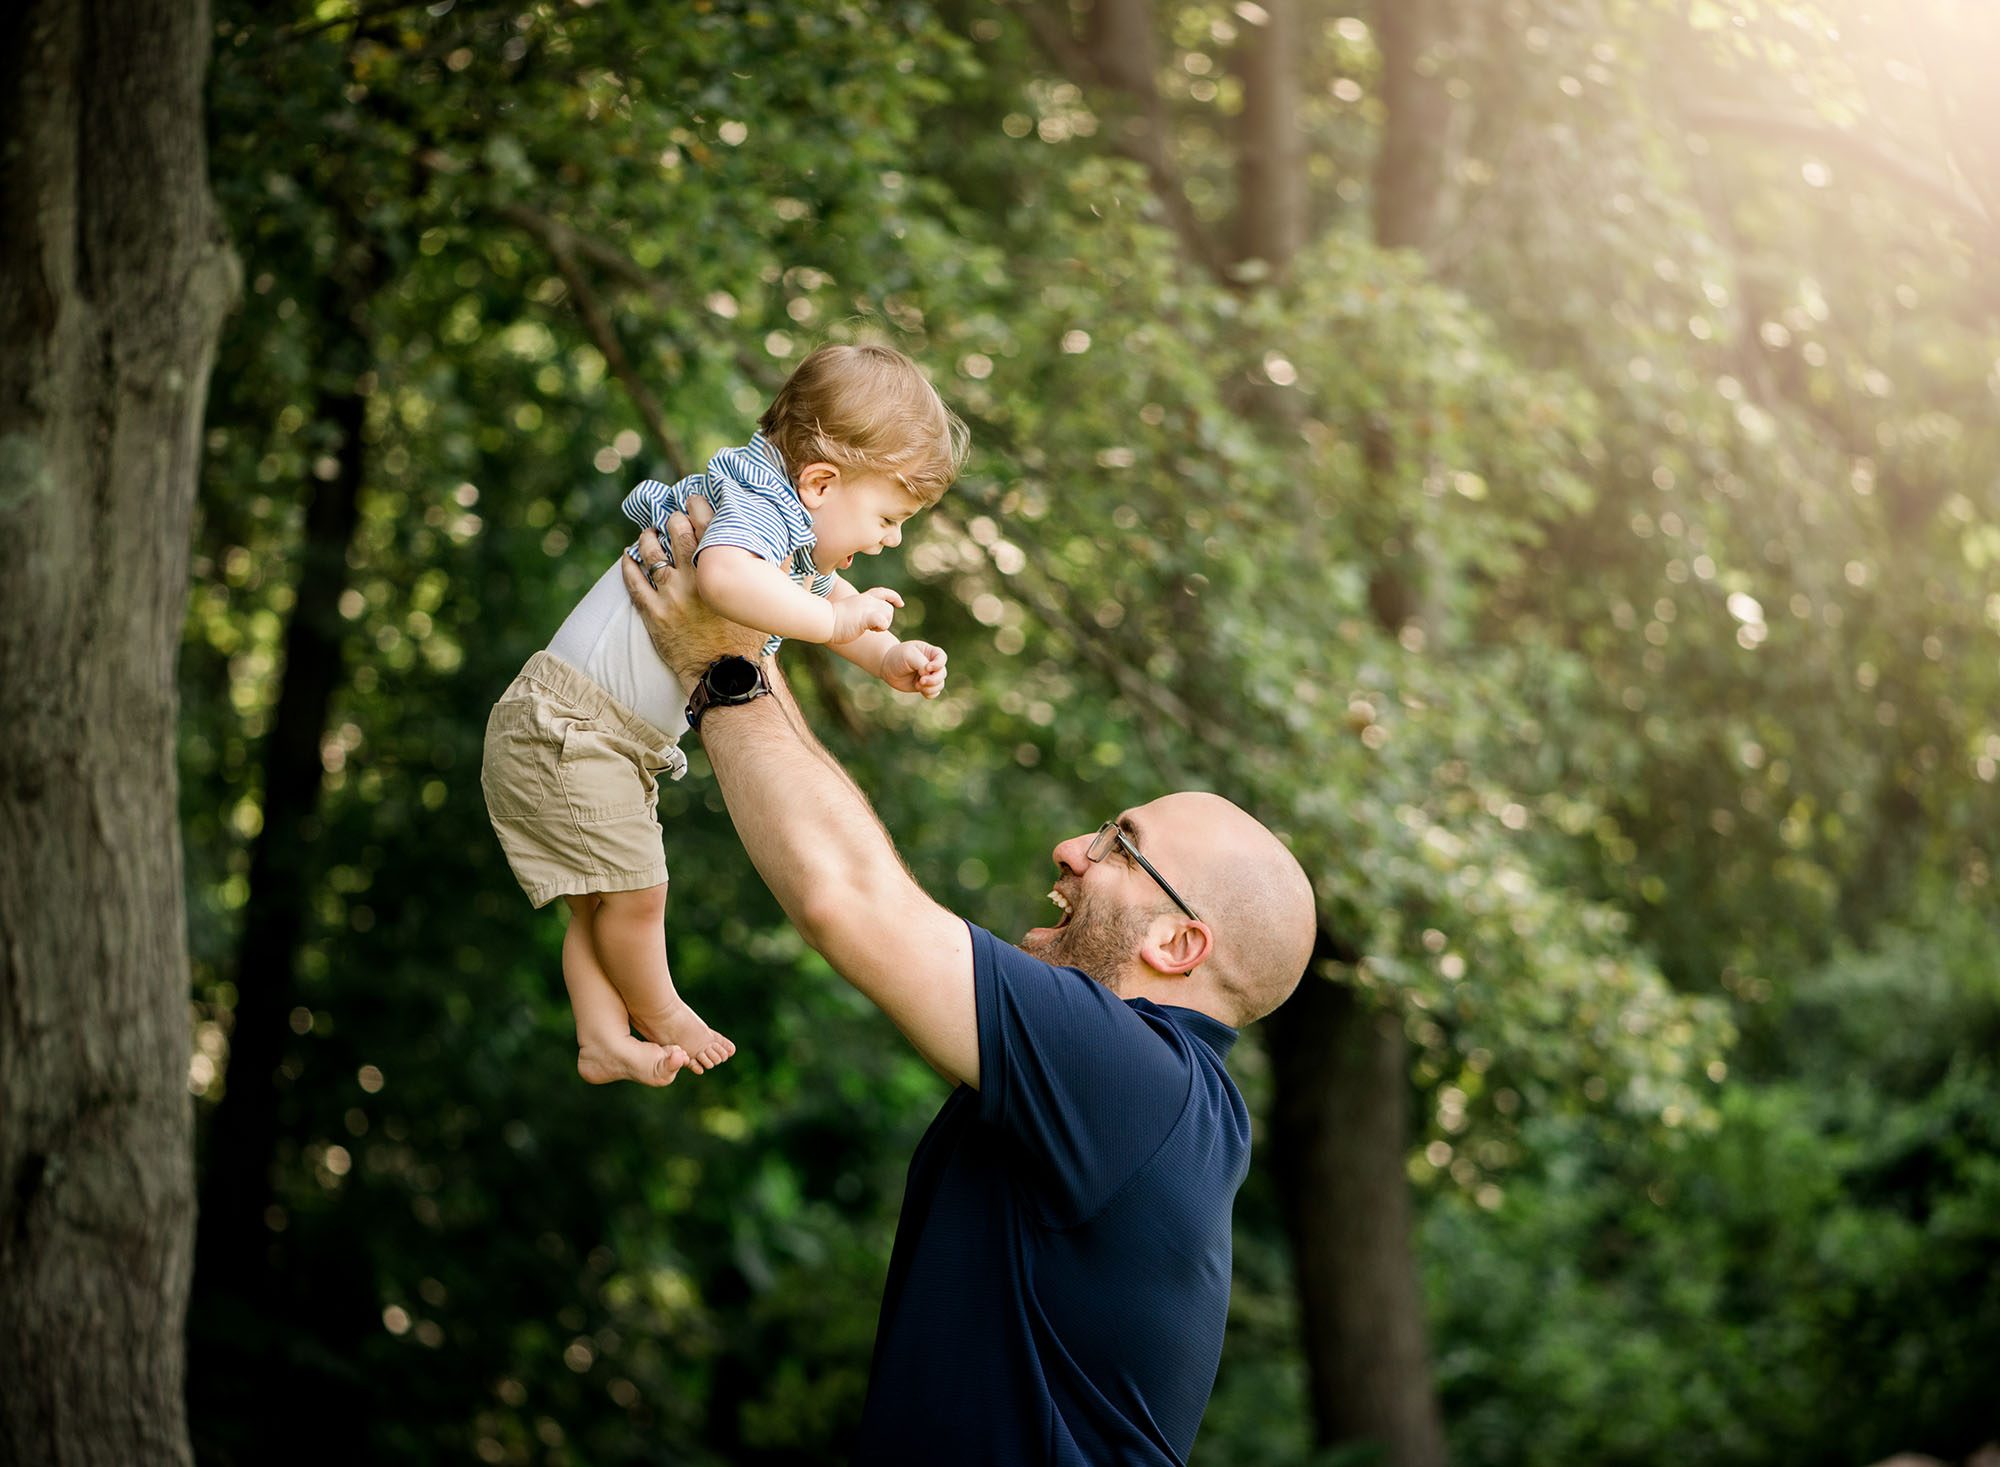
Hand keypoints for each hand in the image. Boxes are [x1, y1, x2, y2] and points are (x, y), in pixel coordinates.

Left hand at [620, 500, 768, 682]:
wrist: (725, 674)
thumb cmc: (750, 638)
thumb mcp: (769, 601)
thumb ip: (779, 569)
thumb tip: (791, 543)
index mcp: (720, 571)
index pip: (706, 525)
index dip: (699, 507)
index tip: (695, 499)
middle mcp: (693, 578)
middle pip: (676, 533)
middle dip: (674, 519)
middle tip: (673, 514)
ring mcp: (670, 596)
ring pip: (651, 554)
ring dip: (648, 538)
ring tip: (649, 533)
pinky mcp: (653, 614)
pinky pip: (633, 582)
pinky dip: (629, 565)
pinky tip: (629, 556)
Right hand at [828, 586, 902, 643]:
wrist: (825, 620)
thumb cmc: (832, 620)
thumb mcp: (849, 611)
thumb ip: (860, 612)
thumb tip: (866, 620)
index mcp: (863, 598)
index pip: (883, 592)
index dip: (894, 597)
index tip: (900, 603)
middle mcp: (867, 600)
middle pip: (889, 608)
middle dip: (885, 619)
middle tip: (872, 627)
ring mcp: (868, 607)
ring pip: (888, 614)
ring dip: (883, 624)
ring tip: (869, 629)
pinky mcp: (867, 617)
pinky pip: (883, 621)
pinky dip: (881, 626)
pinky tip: (871, 630)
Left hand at [880, 640, 947, 698]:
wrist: (887, 667)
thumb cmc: (898, 657)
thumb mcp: (909, 655)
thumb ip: (921, 663)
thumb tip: (929, 675)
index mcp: (931, 652)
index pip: (942, 658)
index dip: (938, 665)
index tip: (927, 668)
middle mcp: (933, 664)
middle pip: (942, 673)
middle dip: (933, 680)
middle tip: (921, 681)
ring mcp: (930, 676)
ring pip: (940, 684)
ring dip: (930, 688)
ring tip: (917, 685)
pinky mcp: (925, 686)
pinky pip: (934, 693)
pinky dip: (929, 693)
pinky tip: (919, 689)